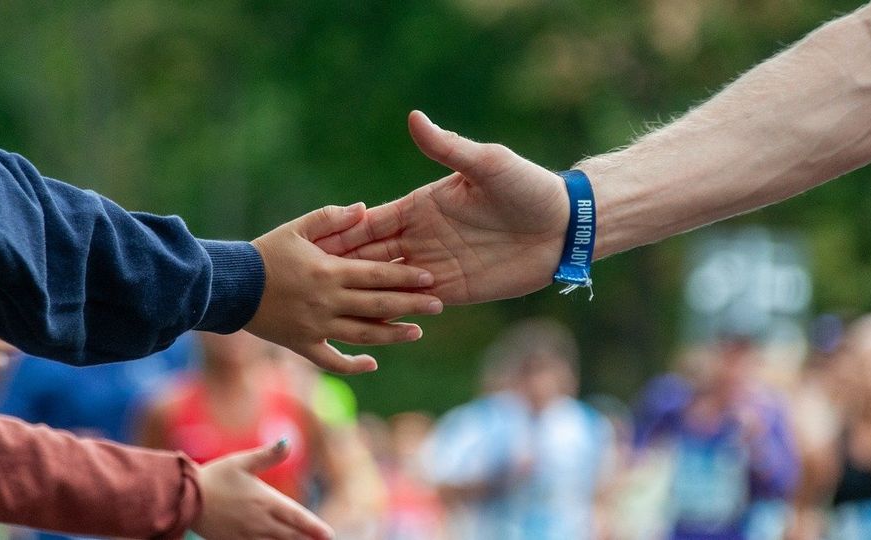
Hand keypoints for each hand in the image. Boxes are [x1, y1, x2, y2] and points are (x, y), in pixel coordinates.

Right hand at [191, 440, 334, 539]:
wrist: (185, 498)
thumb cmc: (214, 477)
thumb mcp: (241, 461)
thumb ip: (267, 455)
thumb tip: (288, 441)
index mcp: (265, 500)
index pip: (296, 517)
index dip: (314, 527)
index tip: (329, 535)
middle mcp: (260, 521)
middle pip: (291, 535)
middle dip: (308, 539)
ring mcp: (248, 535)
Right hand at [246, 203, 443, 373]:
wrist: (229, 286)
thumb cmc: (264, 253)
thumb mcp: (297, 228)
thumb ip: (331, 218)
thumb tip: (364, 208)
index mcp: (329, 271)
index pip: (377, 274)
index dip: (406, 277)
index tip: (431, 278)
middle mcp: (328, 301)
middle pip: (378, 305)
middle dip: (411, 305)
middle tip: (439, 305)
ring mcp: (317, 326)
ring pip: (363, 335)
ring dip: (392, 334)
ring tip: (416, 332)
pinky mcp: (302, 345)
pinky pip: (331, 361)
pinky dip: (353, 365)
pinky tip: (373, 363)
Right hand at [317, 111, 568, 304]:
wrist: (565, 226)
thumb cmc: (528, 187)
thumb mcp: (487, 164)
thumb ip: (448, 147)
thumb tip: (415, 117)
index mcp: (422, 206)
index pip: (371, 222)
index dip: (342, 234)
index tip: (310, 244)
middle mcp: (423, 237)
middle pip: (371, 256)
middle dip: (340, 268)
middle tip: (304, 283)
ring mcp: (437, 266)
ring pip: (388, 283)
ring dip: (361, 293)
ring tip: (326, 309)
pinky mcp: (455, 290)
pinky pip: (416, 303)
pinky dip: (393, 312)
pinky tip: (367, 324)